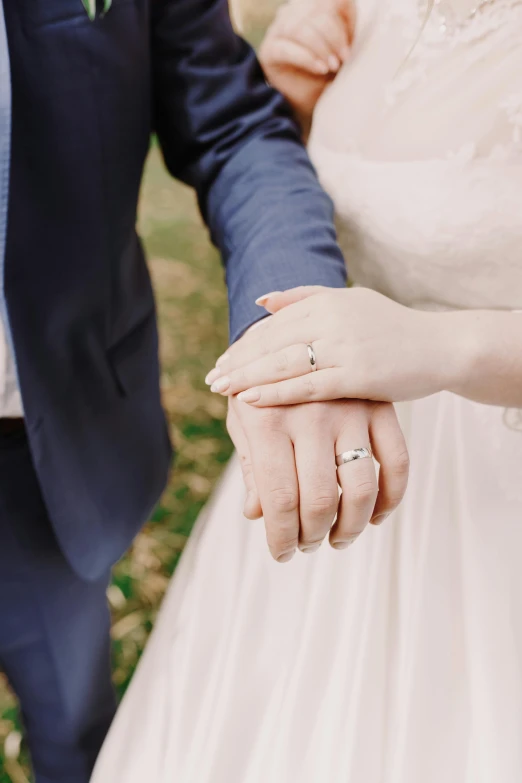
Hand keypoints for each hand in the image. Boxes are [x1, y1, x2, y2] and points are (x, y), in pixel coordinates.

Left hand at [207, 287, 454, 406]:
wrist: (442, 347)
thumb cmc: (393, 328)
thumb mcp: (350, 302)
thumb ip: (304, 298)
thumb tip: (261, 301)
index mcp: (327, 302)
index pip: (274, 324)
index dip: (245, 344)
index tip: (223, 361)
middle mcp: (332, 320)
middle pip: (272, 342)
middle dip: (238, 361)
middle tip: (211, 379)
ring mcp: (344, 347)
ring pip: (283, 363)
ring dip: (247, 377)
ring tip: (221, 389)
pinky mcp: (357, 375)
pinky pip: (308, 386)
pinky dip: (276, 392)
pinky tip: (251, 400)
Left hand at [226, 394, 408, 560]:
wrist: (301, 330)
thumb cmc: (263, 384)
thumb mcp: (246, 419)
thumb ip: (252, 466)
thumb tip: (255, 514)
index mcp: (267, 419)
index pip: (277, 498)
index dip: (280, 537)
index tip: (281, 554)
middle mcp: (310, 415)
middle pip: (318, 500)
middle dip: (312, 536)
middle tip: (306, 546)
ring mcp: (350, 409)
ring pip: (360, 488)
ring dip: (351, 527)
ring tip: (338, 539)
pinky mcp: (380, 406)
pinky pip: (396, 462)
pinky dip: (390, 498)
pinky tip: (375, 517)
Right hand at [259, 0, 355, 124]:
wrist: (309, 104)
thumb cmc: (327, 75)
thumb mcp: (342, 49)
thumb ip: (344, 26)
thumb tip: (347, 2)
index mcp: (311, 7)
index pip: (330, 1)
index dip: (346, 18)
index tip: (352, 44)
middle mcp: (292, 13)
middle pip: (315, 10)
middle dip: (334, 35)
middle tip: (344, 59)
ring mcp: (277, 31)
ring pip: (300, 27)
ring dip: (321, 47)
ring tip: (332, 66)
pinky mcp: (268, 51)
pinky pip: (286, 48)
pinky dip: (307, 58)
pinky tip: (320, 69)